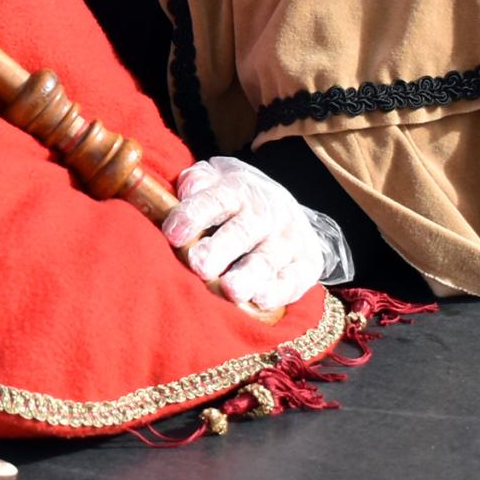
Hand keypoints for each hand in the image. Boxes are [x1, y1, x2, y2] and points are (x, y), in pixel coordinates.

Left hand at [160, 157, 343, 311]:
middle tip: (201, 266)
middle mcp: (266, 213)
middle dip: (221, 249)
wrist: (284, 207)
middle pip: (242, 231)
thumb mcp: (215, 179)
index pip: (215, 200)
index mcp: (238, 190)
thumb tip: (187, 192)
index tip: (173, 235)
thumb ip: (197, 182)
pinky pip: (294, 279)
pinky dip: (279, 291)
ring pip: (267, 258)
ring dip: (249, 275)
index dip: (194, 215)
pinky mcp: (306, 263)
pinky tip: (261, 299)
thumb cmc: (234, 200)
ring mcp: (288, 239)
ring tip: (231, 289)